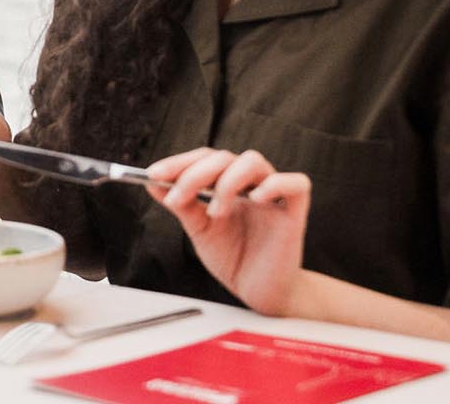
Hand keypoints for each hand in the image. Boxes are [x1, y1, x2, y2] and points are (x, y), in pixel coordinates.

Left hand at [146, 147, 311, 314]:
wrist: (259, 292)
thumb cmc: (234, 259)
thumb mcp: (200, 230)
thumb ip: (183, 205)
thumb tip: (153, 183)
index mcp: (228, 185)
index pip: (205, 159)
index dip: (180, 162)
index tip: (153, 174)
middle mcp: (250, 185)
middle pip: (224, 157)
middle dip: (194, 174)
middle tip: (177, 198)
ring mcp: (273, 197)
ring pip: (253, 161)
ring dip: (227, 181)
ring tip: (216, 212)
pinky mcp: (294, 214)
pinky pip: (296, 184)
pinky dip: (274, 184)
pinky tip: (255, 199)